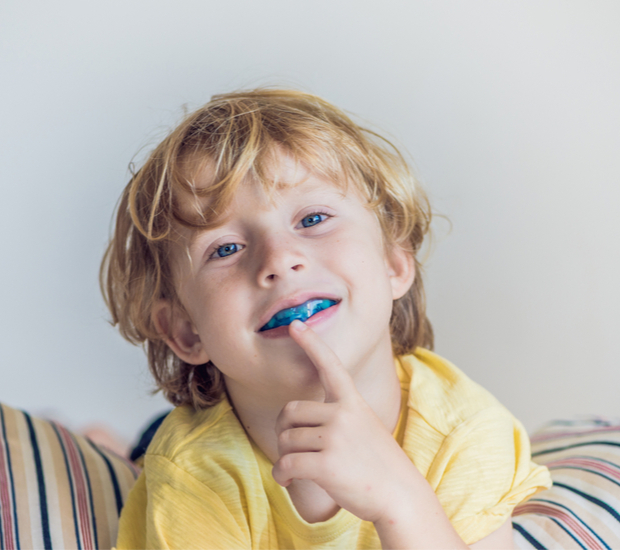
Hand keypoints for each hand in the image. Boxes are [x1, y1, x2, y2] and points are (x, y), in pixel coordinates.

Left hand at [271, 319, 418, 522]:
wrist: (401, 496)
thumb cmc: (379, 465)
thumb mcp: (366, 427)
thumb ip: (339, 417)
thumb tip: (297, 423)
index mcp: (353, 402)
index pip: (330, 366)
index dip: (312, 343)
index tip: (296, 324)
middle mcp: (343, 414)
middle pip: (289, 411)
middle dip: (283, 431)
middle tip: (291, 448)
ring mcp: (335, 438)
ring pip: (285, 440)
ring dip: (283, 457)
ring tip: (295, 469)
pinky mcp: (326, 464)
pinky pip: (286, 463)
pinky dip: (281, 474)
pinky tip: (288, 479)